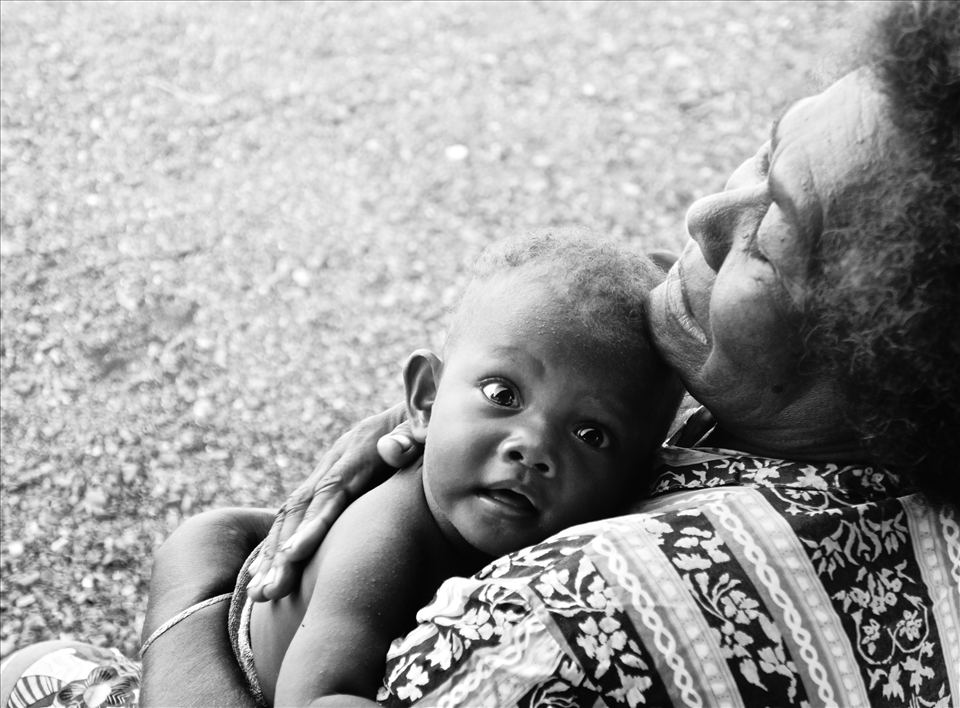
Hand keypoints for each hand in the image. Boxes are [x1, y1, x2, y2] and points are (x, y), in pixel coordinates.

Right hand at [247, 403, 420, 599]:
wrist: (420, 402)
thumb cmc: (429, 421)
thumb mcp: (425, 423)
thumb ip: (412, 434)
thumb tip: (391, 449)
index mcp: (360, 448)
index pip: (333, 488)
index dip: (313, 522)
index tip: (294, 555)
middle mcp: (336, 459)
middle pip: (302, 506)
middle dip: (282, 550)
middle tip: (268, 591)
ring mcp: (329, 469)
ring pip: (292, 512)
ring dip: (273, 553)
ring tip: (259, 594)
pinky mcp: (329, 481)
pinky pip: (298, 514)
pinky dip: (278, 543)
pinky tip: (262, 573)